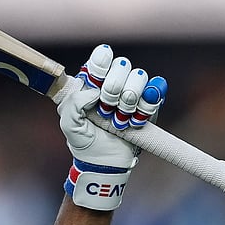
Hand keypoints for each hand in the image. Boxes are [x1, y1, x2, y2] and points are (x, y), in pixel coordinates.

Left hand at [58, 44, 167, 209]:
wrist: (106, 164)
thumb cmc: (86, 142)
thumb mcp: (69, 125)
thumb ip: (72, 103)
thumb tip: (93, 91)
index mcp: (92, 82)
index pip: (99, 59)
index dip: (101, 63)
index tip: (98, 81)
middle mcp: (113, 82)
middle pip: (122, 65)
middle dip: (113, 89)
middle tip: (106, 110)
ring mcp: (133, 91)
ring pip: (139, 76)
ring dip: (128, 101)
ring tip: (120, 121)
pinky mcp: (149, 103)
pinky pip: (156, 90)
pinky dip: (147, 104)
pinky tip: (137, 118)